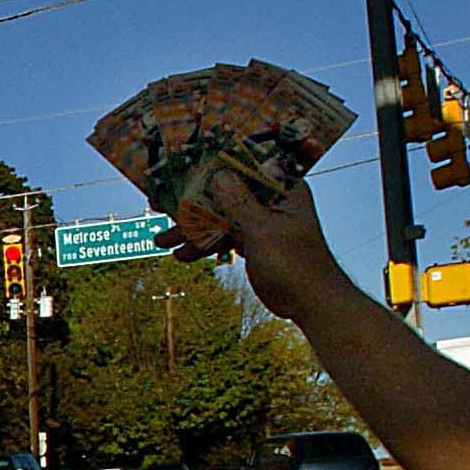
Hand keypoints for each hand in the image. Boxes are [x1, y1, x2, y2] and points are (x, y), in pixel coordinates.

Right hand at [155, 173, 346, 323]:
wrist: (309, 302)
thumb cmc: (297, 264)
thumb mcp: (264, 231)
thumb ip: (240, 203)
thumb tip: (217, 176)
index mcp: (283, 189)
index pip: (246, 167)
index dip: (214, 166)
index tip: (184, 167)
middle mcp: (270, 200)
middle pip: (225, 193)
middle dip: (194, 203)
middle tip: (161, 206)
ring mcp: (259, 221)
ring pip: (219, 218)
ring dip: (192, 230)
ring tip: (161, 241)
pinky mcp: (251, 241)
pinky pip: (222, 237)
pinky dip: (203, 246)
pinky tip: (181, 256)